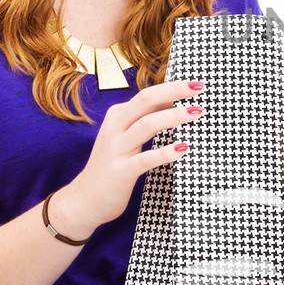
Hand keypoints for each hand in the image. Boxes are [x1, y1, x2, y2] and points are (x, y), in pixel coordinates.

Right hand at [58, 78, 207, 234]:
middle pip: (146, 100)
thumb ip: (145, 120)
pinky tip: (183, 149)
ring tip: (197, 113)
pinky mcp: (121, 171)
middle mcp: (115, 127)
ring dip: (173, 116)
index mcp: (118, 116)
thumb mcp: (125, 137)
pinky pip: (146, 159)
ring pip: (147, 124)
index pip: (147, 95)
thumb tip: (174, 103)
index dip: (172, 87)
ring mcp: (116, 149)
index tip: (196, 84)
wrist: (84, 200)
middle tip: (199, 88)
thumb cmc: (112, 166)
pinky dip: (166, 152)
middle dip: (174, 91)